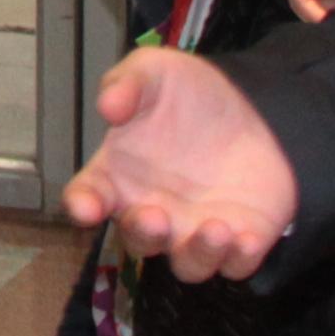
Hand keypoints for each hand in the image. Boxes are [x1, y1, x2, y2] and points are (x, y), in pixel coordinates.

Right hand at [64, 45, 302, 281]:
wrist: (252, 107)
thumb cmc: (189, 94)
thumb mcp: (154, 71)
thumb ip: (127, 82)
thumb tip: (109, 106)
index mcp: (118, 175)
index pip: (88, 197)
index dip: (82, 206)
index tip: (86, 207)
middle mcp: (153, 210)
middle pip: (138, 240)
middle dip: (143, 234)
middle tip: (155, 216)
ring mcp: (195, 230)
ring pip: (188, 264)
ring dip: (198, 254)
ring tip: (215, 229)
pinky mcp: (240, 238)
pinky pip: (237, 264)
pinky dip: (240, 258)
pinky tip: (246, 238)